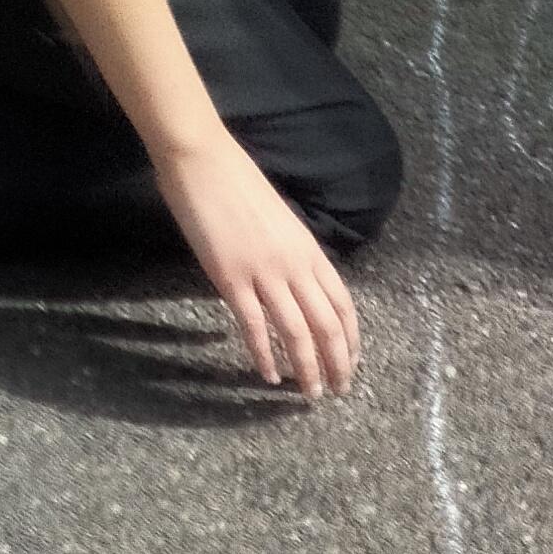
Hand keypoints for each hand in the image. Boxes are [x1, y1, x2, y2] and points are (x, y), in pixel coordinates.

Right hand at [152, 128, 358, 395]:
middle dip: (337, 365)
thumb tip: (301, 284)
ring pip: (297, 333)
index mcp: (310, 251)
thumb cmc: (238, 184)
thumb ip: (294, 255)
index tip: (351, 365)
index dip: (351, 341)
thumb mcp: (281, 221)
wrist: (201, 158)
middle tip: (337, 392)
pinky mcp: (231, 278)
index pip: (343, 306)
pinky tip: (269, 375)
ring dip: (307, 369)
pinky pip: (254, 326)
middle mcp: (294, 266)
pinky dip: (264, 355)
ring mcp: (264, 273)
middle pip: (327, 327)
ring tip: (309, 395)